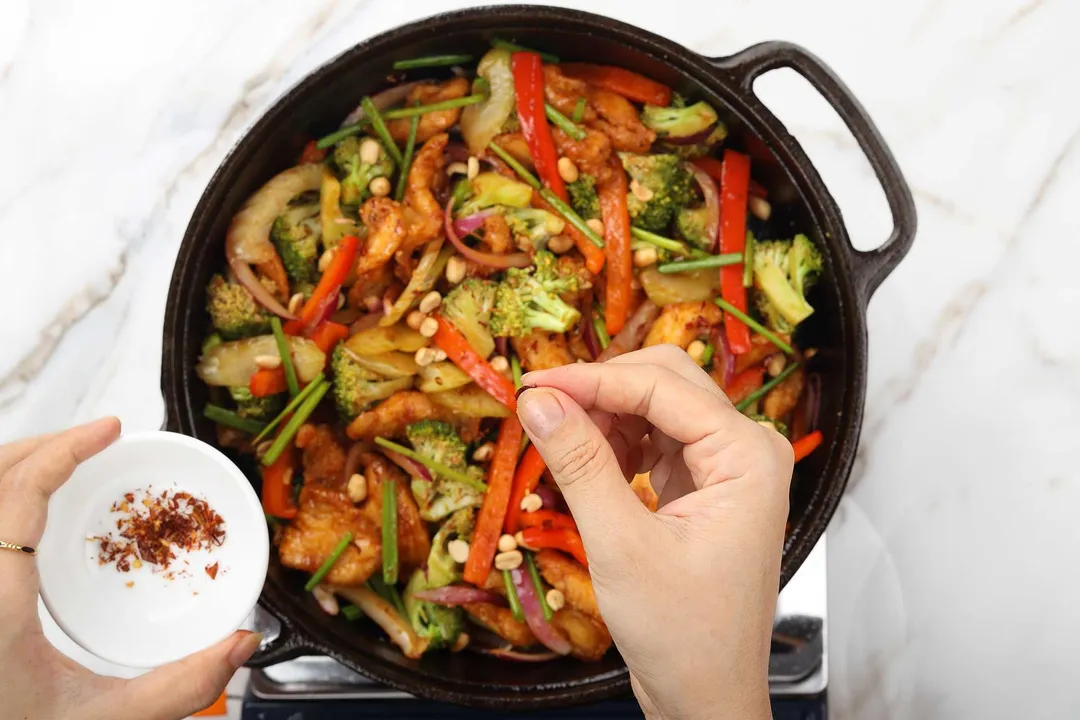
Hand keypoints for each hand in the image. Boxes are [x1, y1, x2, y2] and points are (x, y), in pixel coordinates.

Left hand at [0, 418, 261, 719]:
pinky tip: (37, 510)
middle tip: (97, 440)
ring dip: (19, 465)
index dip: (64, 449)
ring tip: (70, 461)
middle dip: (41, 444)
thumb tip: (240, 644)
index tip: (110, 429)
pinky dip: (8, 495)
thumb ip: (178, 688)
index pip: (19, 494)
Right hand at [516, 345, 792, 719]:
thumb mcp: (622, 545)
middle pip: (664, 382)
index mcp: (747, 455)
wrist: (706, 695)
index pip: (661, 386)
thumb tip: (539, 401)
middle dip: (600, 390)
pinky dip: (615, 445)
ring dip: (604, 417)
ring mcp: (727, 467)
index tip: (532, 384)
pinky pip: (654, 441)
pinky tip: (587, 466)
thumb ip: (581, 464)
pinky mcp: (705, 486)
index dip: (591, 379)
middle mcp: (746, 450)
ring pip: (656, 408)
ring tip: (558, 444)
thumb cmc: (684, 634)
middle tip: (540, 406)